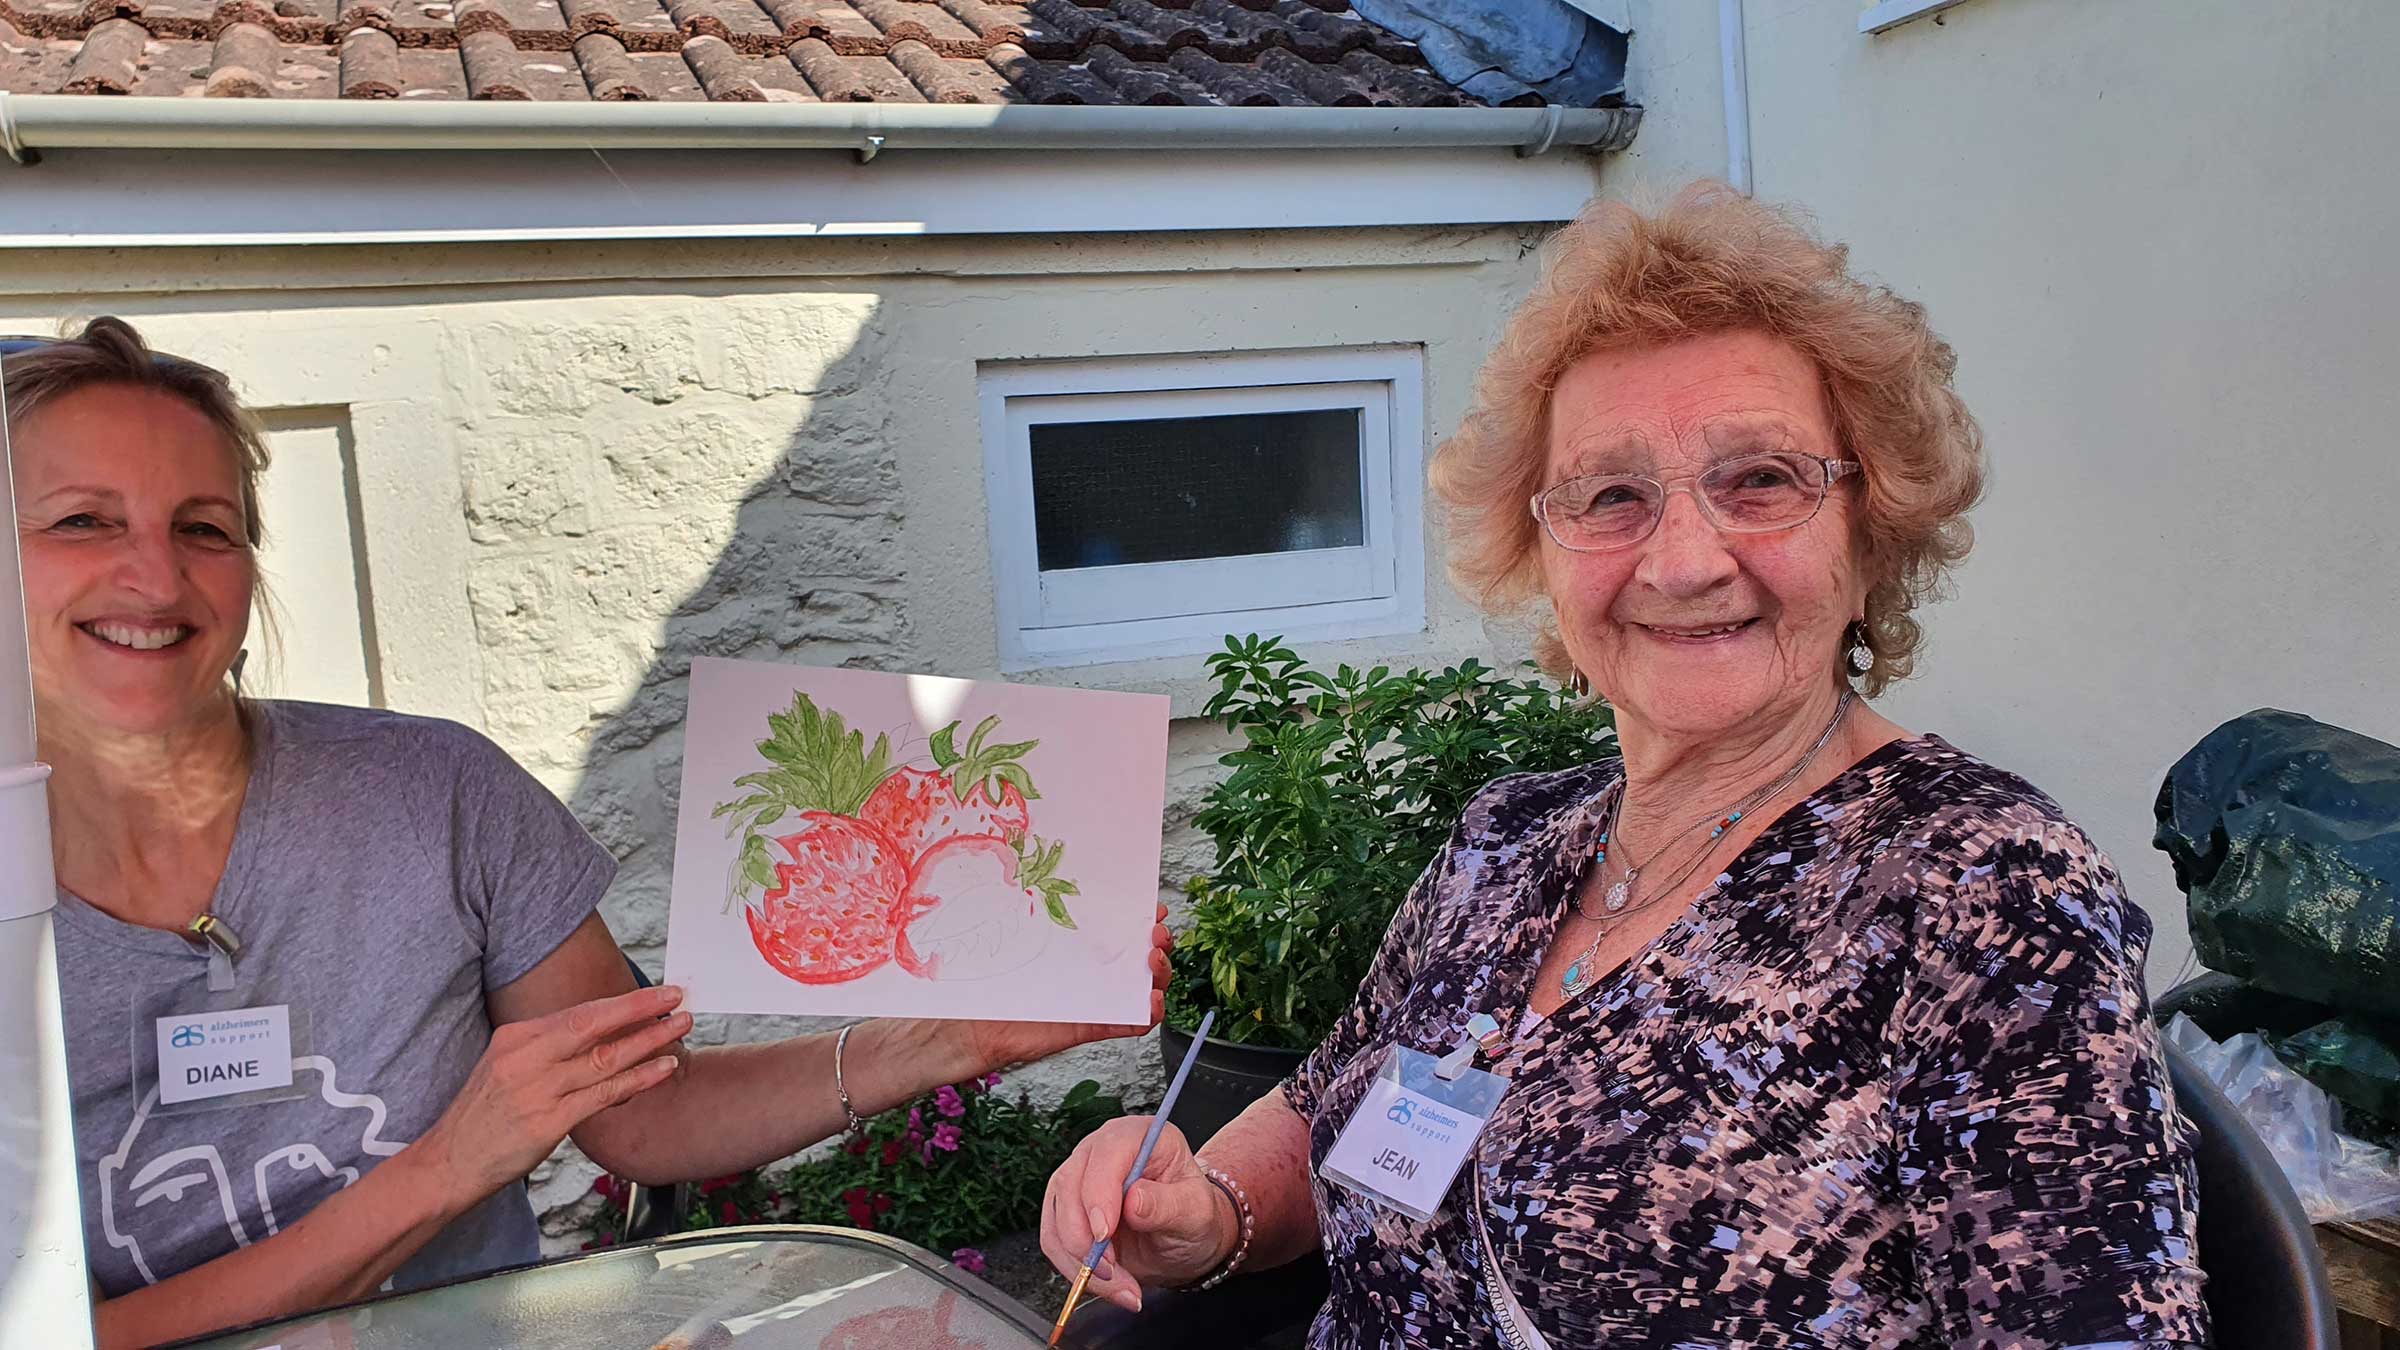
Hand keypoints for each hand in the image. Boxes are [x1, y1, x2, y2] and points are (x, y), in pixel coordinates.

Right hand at [417, 984, 690, 1204]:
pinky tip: (664, 1068)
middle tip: (677, 995)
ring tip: (681, 1027)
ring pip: (606, 1057)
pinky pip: (604, 1094)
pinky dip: (639, 1078)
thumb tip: (602, 1037)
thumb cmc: (483, 1117)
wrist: (448, 1163)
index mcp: (514, 1037)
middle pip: (593, 1023)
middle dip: (640, 1006)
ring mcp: (537, 1090)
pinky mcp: (547, 1122)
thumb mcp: (506, 1068)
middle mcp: (526, 1057)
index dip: (620, 1002)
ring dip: (650, 1040)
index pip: (578, 1012)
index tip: (653, 993)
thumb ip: (549, 1052)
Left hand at [955, 902, 1173, 1073]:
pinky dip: (1147, 1016)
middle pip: (1140, 958)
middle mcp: (1090, 973)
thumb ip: (1026, 911)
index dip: (1140, 918)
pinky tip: (1151, 1002)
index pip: (1117, 930)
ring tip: (1153, 962)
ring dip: (1159, 976)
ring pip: (1142, 989)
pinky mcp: (1088, 1027)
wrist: (968, 1027)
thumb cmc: (984, 982)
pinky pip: (1128, 1024)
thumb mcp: (1008, 936)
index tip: (1151, 906)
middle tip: (1154, 934)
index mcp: (1075, 949)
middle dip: (1157, 943)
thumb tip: (1030, 866)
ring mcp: (1093, 1000)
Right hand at [1040, 1116, 1229, 1310]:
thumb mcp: (1195, 1211)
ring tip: (1120, 1285)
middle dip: (1085, 1237)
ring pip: (1057, 1219)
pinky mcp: (1064, 1210)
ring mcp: (1078, 1178)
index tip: (1103, 1233)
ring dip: (1081, 1261)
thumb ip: (1167, 1204)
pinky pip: (1055, 1242)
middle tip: (1113, 1270)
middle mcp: (1101, 1151)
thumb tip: (1133, 1200)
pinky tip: (1108, 1283)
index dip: (1099, 1193)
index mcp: (1138, 1136)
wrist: (1182, 1238)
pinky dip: (1076, 1270)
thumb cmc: (1192, 1214)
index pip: (1108, 1152)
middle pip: (1070, 1185)